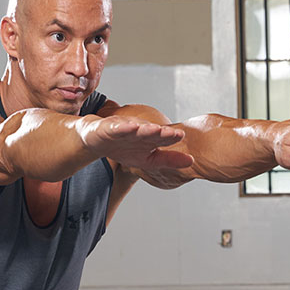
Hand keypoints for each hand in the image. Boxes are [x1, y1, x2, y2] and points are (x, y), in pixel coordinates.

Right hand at [77, 115, 193, 168]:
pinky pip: (116, 128)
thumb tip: (192, 161)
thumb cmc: (124, 149)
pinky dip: (123, 127)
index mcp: (149, 138)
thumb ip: (169, 160)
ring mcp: (124, 128)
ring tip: (156, 129)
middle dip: (163, 132)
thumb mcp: (148, 160)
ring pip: (136, 128)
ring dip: (146, 128)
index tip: (182, 136)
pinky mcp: (108, 128)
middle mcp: (139, 131)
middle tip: (175, 134)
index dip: (172, 137)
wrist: (96, 142)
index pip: (163, 137)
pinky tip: (130, 127)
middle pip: (152, 131)